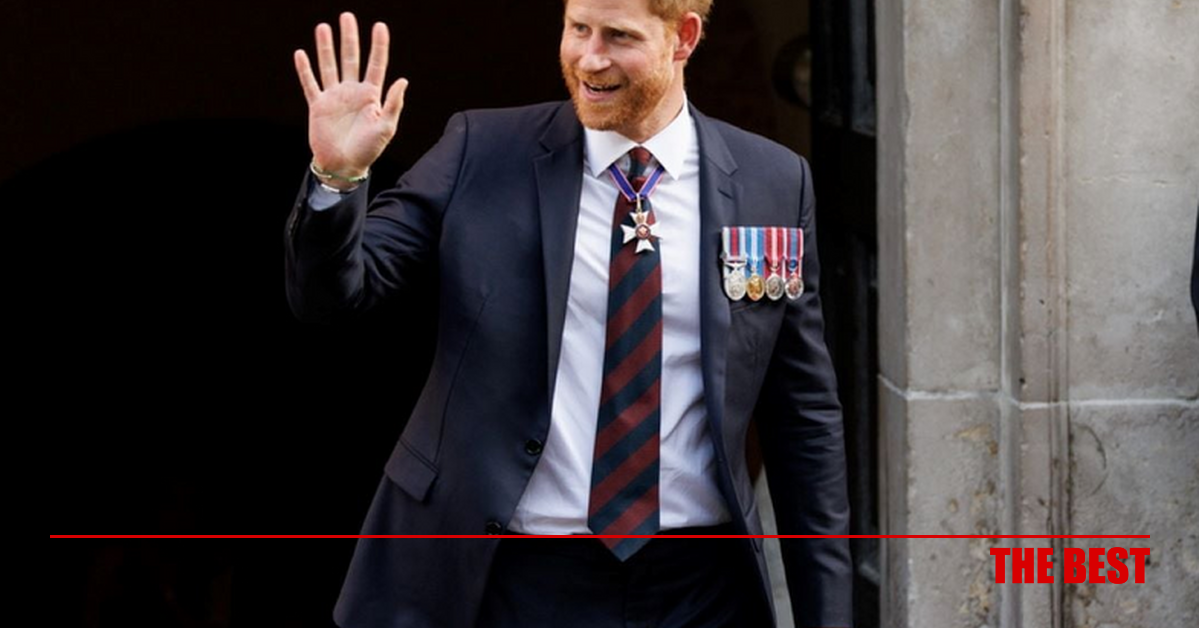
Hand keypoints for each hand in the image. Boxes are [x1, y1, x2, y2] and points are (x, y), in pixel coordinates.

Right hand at [294, 12, 408, 179]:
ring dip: (326, 47)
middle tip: (347, 16)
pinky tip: (301, 54)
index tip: (380, 26)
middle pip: (351, 58)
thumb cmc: (368, 150)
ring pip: (329, 66)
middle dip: (349, 38)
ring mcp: (334, 97)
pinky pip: (310, 84)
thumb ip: (393, 104)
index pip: (376, 64)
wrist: (343, 167)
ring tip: (324, 27)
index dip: (378, 46)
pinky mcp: (318, 106)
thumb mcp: (386, 128)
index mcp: (371, 96)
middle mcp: (352, 92)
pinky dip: (304, 70)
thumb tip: (402, 80)